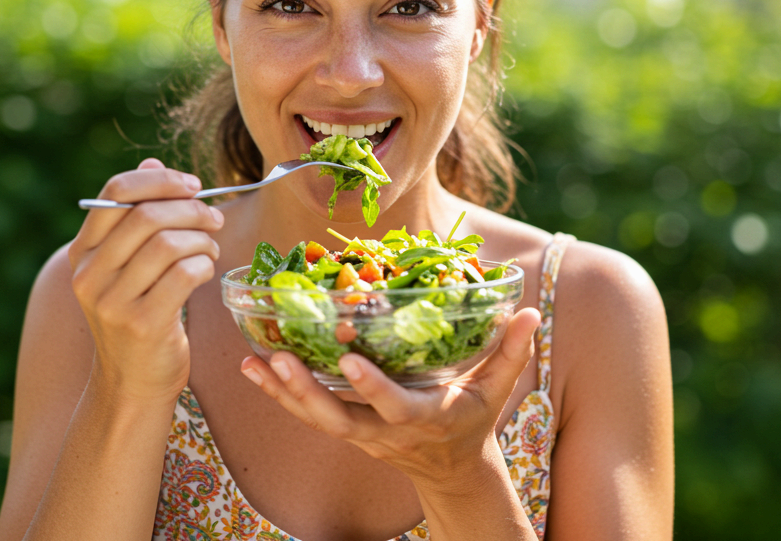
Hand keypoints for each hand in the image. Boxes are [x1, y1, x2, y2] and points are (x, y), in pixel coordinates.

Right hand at [68, 158, 223, 404]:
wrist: (131, 385)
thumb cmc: (138, 316)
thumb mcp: (128, 266)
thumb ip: (136, 217)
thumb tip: (153, 161)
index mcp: (82, 252)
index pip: (115, 192)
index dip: (160, 180)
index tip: (192, 185)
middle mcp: (89, 275)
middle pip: (146, 215)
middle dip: (191, 208)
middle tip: (214, 217)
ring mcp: (112, 302)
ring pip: (168, 243)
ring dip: (202, 238)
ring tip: (211, 246)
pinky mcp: (142, 324)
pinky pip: (184, 274)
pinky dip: (204, 264)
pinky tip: (207, 271)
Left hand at [239, 307, 541, 483]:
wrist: (450, 468)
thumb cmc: (474, 418)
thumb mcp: (496, 389)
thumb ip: (512, 351)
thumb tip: (530, 311)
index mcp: (424, 418)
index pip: (394, 406)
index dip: (372, 387)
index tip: (349, 360)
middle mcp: (385, 431)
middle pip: (339, 418)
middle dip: (307, 392)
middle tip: (280, 359)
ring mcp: (360, 434)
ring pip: (315, 418)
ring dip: (282, 391)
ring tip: (254, 360)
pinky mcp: (343, 429)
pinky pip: (304, 413)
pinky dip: (276, 393)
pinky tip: (251, 367)